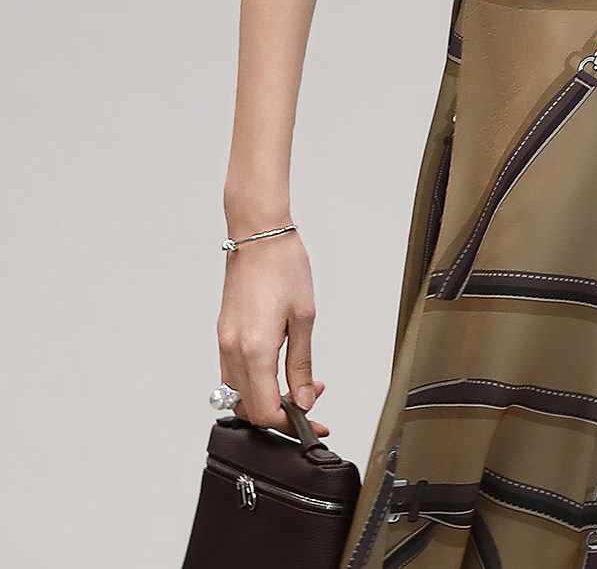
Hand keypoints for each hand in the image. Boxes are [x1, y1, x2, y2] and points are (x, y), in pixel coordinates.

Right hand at [215, 230, 329, 436]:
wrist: (259, 235)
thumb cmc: (283, 266)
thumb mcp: (304, 318)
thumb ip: (302, 365)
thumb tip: (304, 399)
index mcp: (254, 349)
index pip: (264, 411)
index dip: (289, 423)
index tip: (311, 419)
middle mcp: (232, 351)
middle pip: (248, 409)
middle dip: (279, 415)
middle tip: (308, 403)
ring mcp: (224, 343)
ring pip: (238, 395)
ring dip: (265, 399)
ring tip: (295, 385)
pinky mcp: (223, 334)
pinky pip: (233, 374)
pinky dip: (254, 383)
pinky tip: (276, 370)